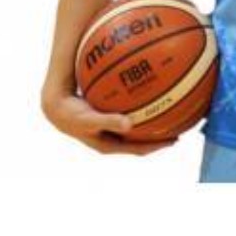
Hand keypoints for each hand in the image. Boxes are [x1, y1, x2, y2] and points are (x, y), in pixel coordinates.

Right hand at [41, 90, 178, 155]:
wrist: (55, 107)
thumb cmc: (73, 114)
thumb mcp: (90, 120)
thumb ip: (109, 121)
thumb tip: (130, 124)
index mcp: (110, 145)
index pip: (139, 149)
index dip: (157, 145)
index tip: (175, 139)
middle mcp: (113, 137)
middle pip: (142, 138)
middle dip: (159, 133)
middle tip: (180, 124)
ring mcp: (110, 127)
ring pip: (137, 125)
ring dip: (152, 118)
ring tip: (170, 105)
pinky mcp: (107, 116)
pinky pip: (129, 110)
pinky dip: (140, 103)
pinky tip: (150, 86)